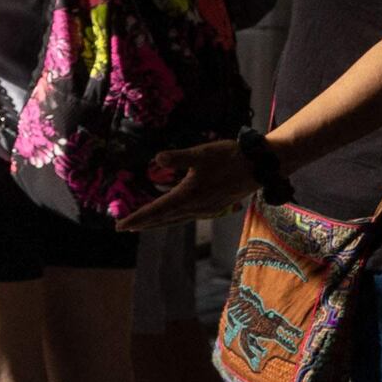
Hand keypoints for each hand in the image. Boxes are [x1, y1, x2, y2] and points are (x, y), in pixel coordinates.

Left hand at [120, 137, 255, 229]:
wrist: (261, 166)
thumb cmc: (230, 157)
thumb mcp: (202, 153)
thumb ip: (178, 158)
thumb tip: (157, 159)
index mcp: (189, 196)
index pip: (156, 210)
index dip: (137, 218)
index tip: (120, 225)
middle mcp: (196, 207)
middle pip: (163, 219)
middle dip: (143, 223)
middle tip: (123, 228)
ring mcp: (207, 209)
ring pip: (175, 219)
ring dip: (158, 222)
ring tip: (141, 224)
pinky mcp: (215, 206)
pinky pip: (187, 216)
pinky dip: (173, 218)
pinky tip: (170, 215)